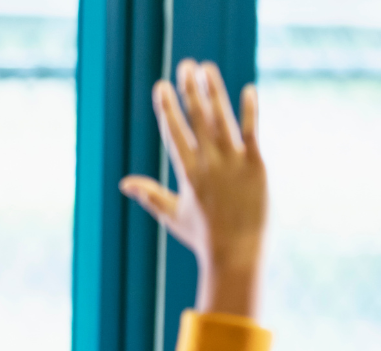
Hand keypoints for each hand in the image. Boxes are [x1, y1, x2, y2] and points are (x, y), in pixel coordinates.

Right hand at [119, 59, 266, 318]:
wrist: (237, 256)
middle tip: (185, 65)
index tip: (160, 86)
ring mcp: (234, 164)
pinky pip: (253, 133)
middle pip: (197, 118)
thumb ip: (150, 195)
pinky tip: (249, 89)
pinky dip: (250, 111)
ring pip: (222, 119)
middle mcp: (209, 164)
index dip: (166, 108)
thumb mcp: (173, 215)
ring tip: (208, 68)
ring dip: (214, 91)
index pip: (173, 132)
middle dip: (189, 90)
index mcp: (187, 172)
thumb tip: (124, 184)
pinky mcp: (256, 168)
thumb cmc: (205, 238)